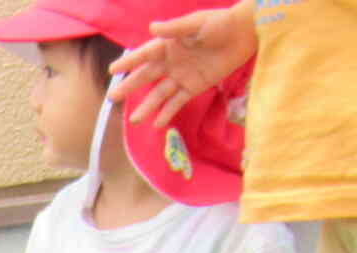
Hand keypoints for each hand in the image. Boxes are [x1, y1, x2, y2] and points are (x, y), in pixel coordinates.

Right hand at [109, 5, 255, 129]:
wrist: (243, 34)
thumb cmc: (219, 23)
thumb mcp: (195, 24)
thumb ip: (174, 29)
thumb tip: (151, 29)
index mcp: (169, 45)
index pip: (144, 55)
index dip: (129, 62)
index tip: (112, 71)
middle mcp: (171, 62)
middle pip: (147, 76)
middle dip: (130, 86)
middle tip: (113, 98)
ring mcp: (182, 76)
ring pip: (160, 94)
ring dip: (147, 106)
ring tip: (135, 120)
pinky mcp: (195, 87)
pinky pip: (178, 102)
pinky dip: (168, 113)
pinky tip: (157, 124)